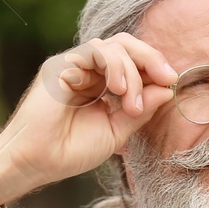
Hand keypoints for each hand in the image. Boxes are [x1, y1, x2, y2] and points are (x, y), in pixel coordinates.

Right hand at [0, 34, 178, 205]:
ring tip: (131, 103)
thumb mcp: (117, 132)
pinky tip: (119, 90)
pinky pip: (96, 51)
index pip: (133, 61)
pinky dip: (115, 66)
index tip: (172, 83)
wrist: (36, 162)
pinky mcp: (62, 65)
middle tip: (167, 78)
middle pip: (126, 45)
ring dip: (133, 72)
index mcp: (101, 84)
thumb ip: (140, 110)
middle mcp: (88, 71)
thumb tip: (168, 89)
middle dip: (152, 58)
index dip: (155, 67)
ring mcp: (74, 65)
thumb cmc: (70, 152)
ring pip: (114, 46)